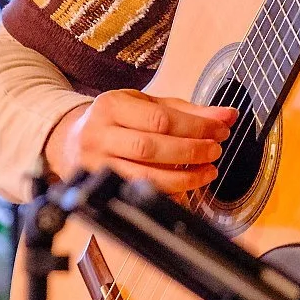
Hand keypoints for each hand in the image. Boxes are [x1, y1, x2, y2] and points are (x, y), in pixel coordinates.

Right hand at [44, 89, 235, 194]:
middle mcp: (98, 135)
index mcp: (111, 106)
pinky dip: (165, 193)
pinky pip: (136, 194)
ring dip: (182, 177)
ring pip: (142, 175)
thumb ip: (188, 111)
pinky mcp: (97, 188)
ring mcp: (94, 165)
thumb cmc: (117, 119)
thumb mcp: (148, 105)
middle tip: (215, 150)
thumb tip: (227, 116)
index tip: (221, 129)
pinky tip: (184, 189)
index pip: (160, 119)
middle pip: (150, 147)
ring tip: (207, 171)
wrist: (71, 140)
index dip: (195, 126)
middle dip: (190, 151)